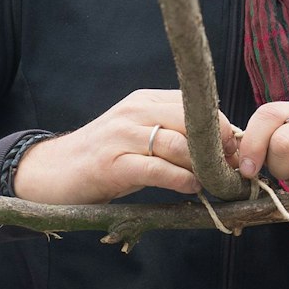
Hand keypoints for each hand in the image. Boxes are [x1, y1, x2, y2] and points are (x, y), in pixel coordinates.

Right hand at [13, 88, 242, 204]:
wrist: (51, 172)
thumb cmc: (104, 159)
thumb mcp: (139, 138)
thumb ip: (173, 137)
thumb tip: (221, 150)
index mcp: (144, 100)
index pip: (195, 104)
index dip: (221, 127)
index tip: (236, 150)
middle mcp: (134, 111)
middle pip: (191, 119)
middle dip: (218, 144)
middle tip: (232, 168)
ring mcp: (120, 136)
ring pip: (177, 142)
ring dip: (203, 164)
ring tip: (215, 181)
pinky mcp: (110, 164)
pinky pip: (155, 167)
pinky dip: (179, 178)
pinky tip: (191, 187)